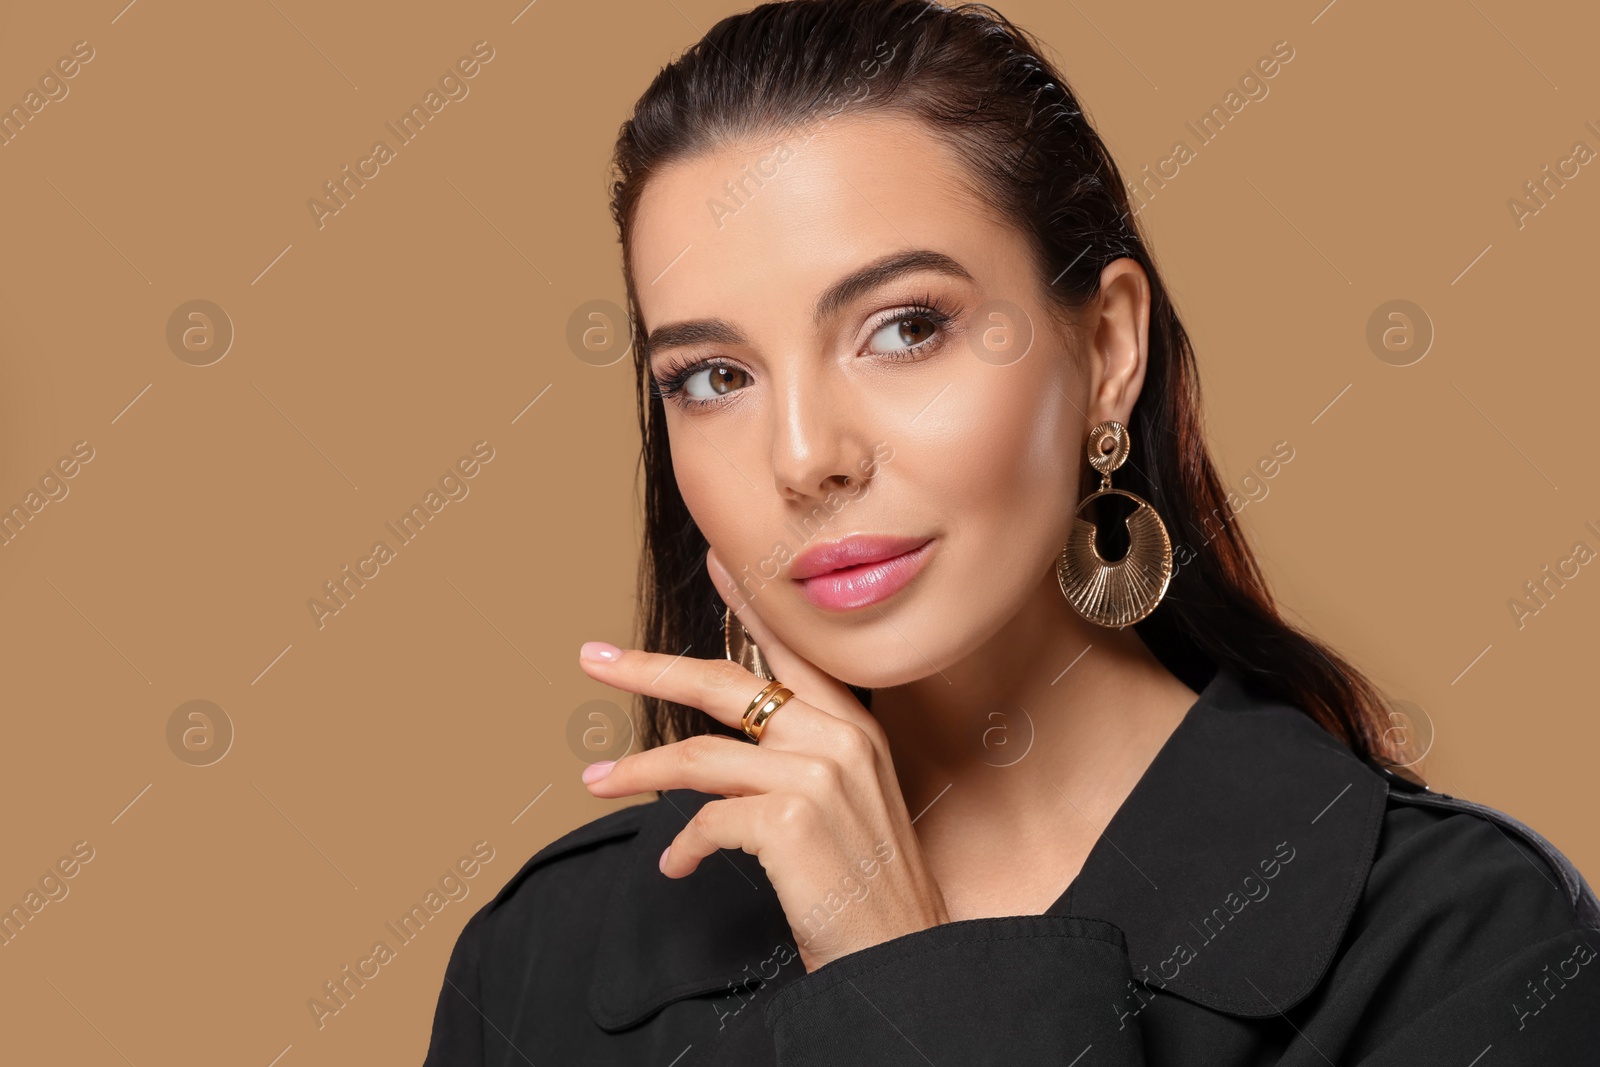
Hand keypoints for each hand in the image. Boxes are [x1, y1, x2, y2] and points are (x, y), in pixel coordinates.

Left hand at [576, 547, 950, 972]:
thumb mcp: (847, 805)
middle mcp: (839, 739)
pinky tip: (677, 868)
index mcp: (855, 728)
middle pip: (726, 685)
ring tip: (593, 783)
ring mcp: (816, 776)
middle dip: (649, 669)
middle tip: (593, 660)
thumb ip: (800, 762)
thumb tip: (724, 750)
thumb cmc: (866, 888)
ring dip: (635, 771)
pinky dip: (682, 847)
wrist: (900, 958)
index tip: (714, 562)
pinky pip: (705, 820)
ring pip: (698, 754)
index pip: (793, 649)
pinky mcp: (788, 820)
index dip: (749, 605)